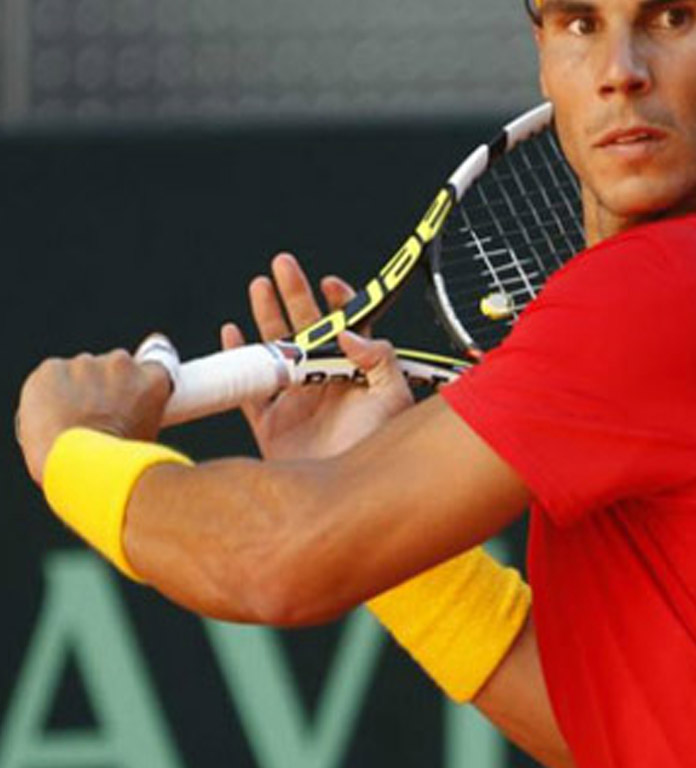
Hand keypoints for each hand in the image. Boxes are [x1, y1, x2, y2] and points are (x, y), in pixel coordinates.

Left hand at [16, 350, 171, 484]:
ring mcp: (85, 364)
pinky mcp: (52, 369)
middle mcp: (122, 363)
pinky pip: (50, 375)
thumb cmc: (116, 465)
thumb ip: (139, 415)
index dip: (134, 384)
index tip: (126, 395)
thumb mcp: (146, 438)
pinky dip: (47, 392)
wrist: (79, 468)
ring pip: (79, 371)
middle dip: (103, 385)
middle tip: (94, 417)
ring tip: (69, 423)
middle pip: (112, 366)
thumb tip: (126, 420)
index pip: (148, 368)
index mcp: (152, 379)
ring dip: (76, 389)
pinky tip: (49, 416)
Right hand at [221, 252, 412, 461]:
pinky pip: (248, 388)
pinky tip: (231, 333)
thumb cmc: (377, 450)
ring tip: (258, 285)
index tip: (329, 281)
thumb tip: (349, 331)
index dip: (339, 302)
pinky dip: (237, 359)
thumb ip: (379, 358)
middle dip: (294, 294)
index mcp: (356, 374)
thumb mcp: (393, 398)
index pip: (348, 328)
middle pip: (307, 329)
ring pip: (276, 350)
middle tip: (283, 265)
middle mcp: (325, 384)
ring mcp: (297, 403)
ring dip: (266, 317)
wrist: (345, 502)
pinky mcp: (272, 426)